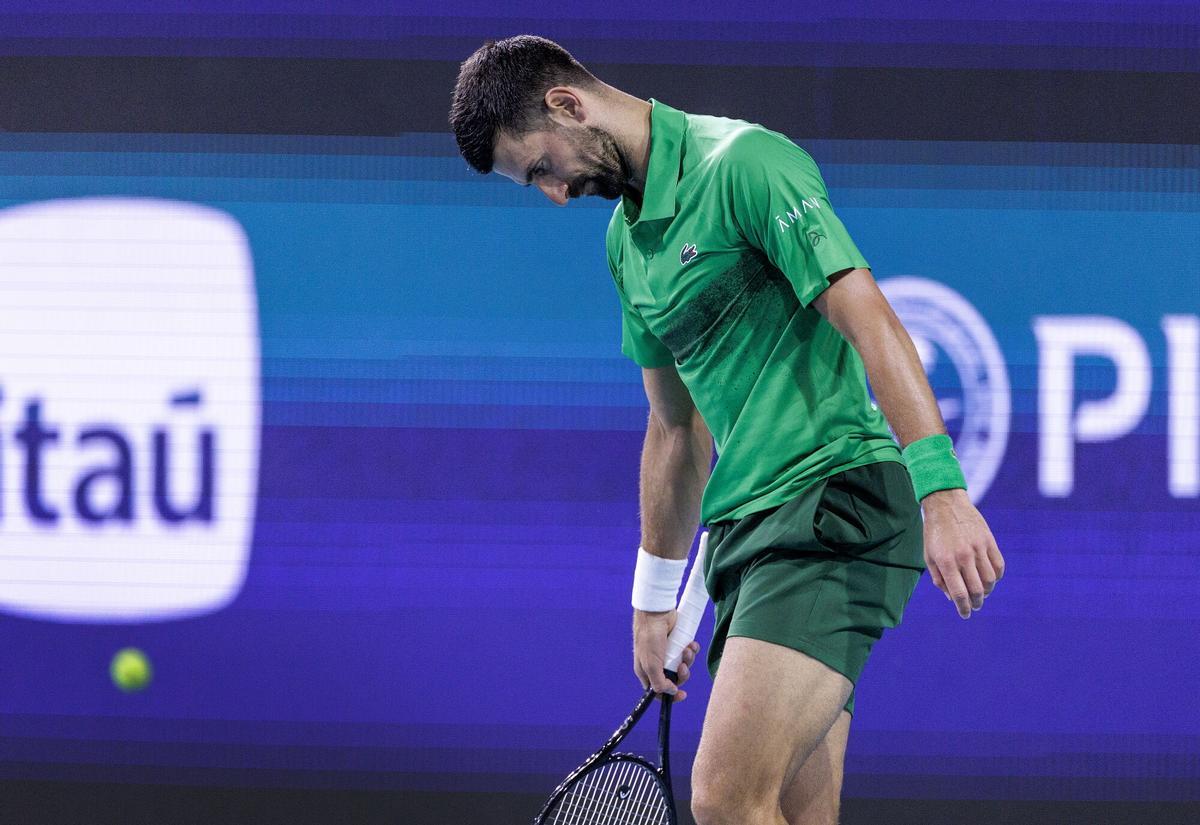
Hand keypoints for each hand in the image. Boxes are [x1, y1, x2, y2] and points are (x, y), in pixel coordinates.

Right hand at [633, 608, 700, 701]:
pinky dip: (692, 650)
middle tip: (683, 666)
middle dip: (682, 674)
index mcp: (647, 672)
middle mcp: (658, 664)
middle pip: (675, 679)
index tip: (682, 694)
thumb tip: (670, 692)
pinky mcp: (677, 643)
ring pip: (683, 665)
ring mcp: (668, 653)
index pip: (658, 691)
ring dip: (688, 660)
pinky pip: (688, 653)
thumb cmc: (649, 638)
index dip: (670, 695)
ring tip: (687, 650)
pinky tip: (691, 644)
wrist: (656, 613)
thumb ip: (659, 683)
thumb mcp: (651, 665)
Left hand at [921, 488, 1004, 618]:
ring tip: (982, 593)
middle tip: (975, 606)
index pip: (959, 594)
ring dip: (987, 591)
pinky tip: (990, 579)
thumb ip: (939, 579)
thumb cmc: (934, 533)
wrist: (945, 504)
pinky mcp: (989, 541)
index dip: (964, 608)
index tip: (966, 615)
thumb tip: (952, 598)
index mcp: (946, 562)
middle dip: (977, 603)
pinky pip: (999, 566)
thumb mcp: (929, 556)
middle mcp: (964, 556)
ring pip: (990, 580)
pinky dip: (997, 577)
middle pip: (977, 590)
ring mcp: (978, 548)